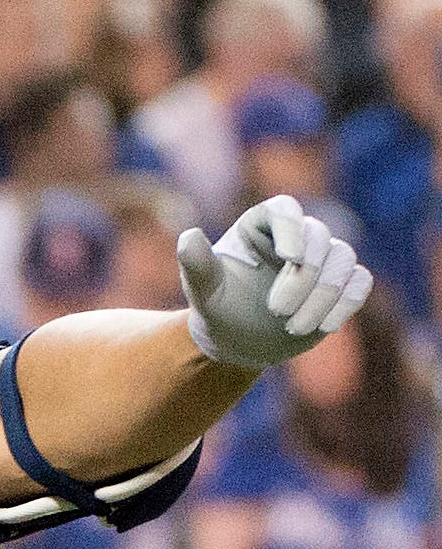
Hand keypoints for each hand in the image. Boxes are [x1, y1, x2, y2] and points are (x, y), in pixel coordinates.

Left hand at [177, 195, 372, 367]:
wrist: (238, 338)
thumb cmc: (217, 306)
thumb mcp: (202, 289)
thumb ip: (196, 264)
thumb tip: (189, 237)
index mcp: (260, 226)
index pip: (285, 209)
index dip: (292, 228)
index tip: (290, 257)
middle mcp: (295, 235)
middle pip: (318, 236)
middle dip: (303, 276)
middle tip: (276, 311)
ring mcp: (322, 259)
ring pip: (343, 259)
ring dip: (323, 295)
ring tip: (293, 328)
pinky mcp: (341, 284)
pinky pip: (360, 282)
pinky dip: (346, 302)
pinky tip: (325, 327)